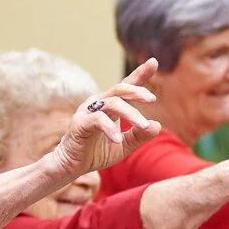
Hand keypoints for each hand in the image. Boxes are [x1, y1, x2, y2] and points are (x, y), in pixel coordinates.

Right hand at [50, 58, 162, 176]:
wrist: (72, 166)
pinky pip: (98, 120)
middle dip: (137, 91)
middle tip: (152, 99)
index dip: (139, 74)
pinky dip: (110, 129)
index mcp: (109, 106)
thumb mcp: (123, 145)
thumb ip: (139, 136)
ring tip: (143, 125)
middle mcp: (98, 104)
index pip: (125, 87)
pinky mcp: (80, 122)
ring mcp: (87, 111)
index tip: (153, 62)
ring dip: (130, 114)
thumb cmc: (95, 153)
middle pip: (119, 89)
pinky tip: (118, 139)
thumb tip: (157, 125)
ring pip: (112, 103)